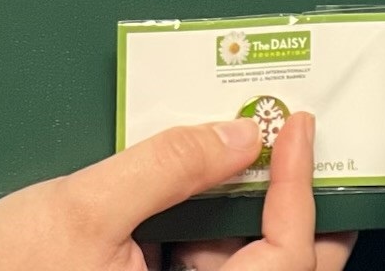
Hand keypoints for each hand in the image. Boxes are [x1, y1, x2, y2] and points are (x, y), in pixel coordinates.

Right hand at [0, 110, 321, 270]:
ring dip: (248, 210)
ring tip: (240, 143)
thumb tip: (240, 134)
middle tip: (296, 138)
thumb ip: (167, 165)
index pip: (284, 260)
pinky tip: (196, 180)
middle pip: (281, 270)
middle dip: (294, 203)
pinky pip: (202, 268)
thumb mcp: (84, 204)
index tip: (297, 128)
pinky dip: (208, 226)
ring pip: (241, 267)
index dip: (300, 190)